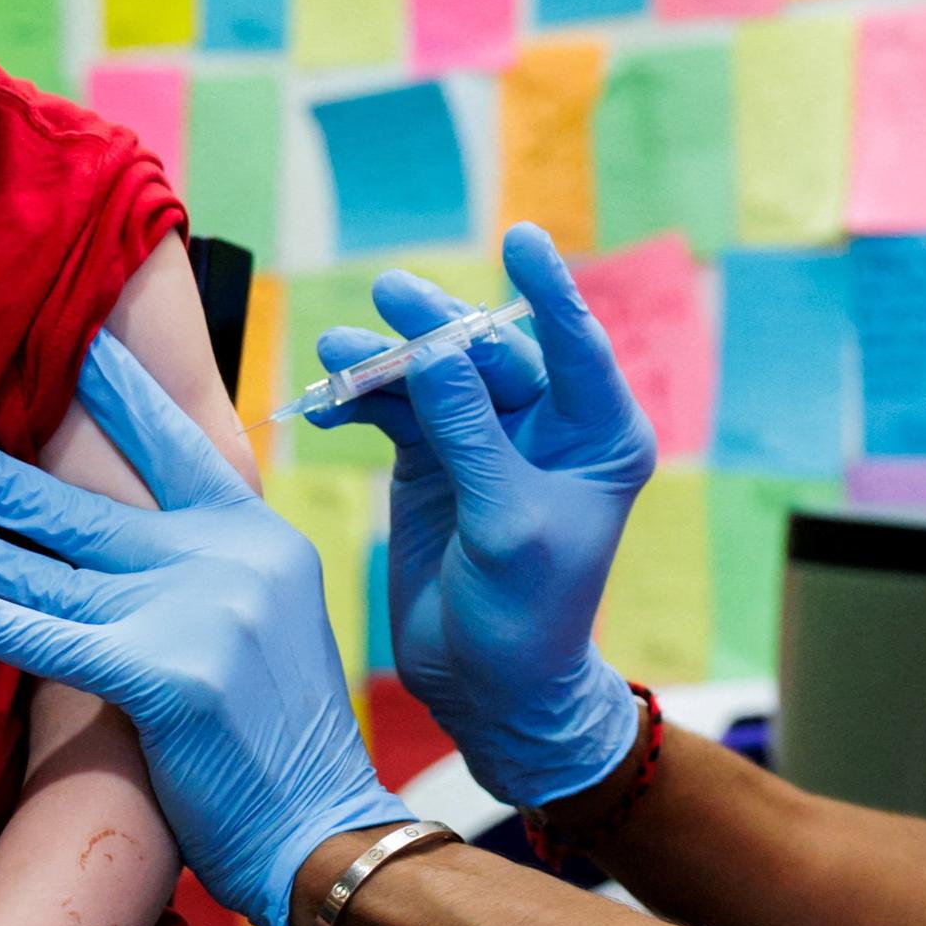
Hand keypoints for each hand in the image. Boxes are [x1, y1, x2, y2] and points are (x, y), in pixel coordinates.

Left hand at [0, 329, 411, 925]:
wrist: (326, 830)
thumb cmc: (287, 738)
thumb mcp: (269, 621)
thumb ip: (212, 568)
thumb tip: (133, 533)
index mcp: (258, 537)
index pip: (178, 448)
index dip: (122, 397)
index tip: (75, 348)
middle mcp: (230, 559)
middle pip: (93, 508)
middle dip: (5, 478)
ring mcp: (198, 614)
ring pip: (57, 569)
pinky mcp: (164, 677)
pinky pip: (51, 638)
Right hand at [310, 223, 655, 806]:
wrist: (489, 686)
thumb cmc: (528, 615)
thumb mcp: (507, 521)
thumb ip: (471, 433)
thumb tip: (440, 348)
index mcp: (597, 436)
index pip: (574, 346)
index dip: (547, 290)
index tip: (522, 239)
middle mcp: (544, 428)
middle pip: (487, 352)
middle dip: (436, 325)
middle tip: (390, 294)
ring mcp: (482, 442)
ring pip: (433, 376)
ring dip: (384, 363)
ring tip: (335, 353)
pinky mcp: (433, 464)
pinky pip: (394, 411)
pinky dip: (360, 403)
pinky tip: (327, 407)